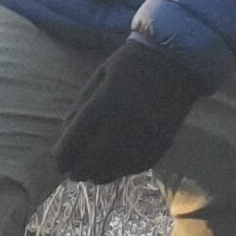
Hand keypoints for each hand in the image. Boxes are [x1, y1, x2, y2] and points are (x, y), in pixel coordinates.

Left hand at [51, 39, 208, 183]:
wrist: (177, 59)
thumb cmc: (131, 63)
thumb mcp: (100, 75)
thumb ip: (81, 104)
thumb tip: (65, 132)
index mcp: (105, 101)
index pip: (75, 139)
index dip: (63, 156)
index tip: (58, 163)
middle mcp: (124, 122)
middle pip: (94, 159)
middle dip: (79, 171)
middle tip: (72, 175)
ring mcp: (145, 135)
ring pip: (117, 167)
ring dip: (100, 175)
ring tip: (92, 176)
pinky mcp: (163, 142)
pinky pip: (139, 165)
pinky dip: (123, 171)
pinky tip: (115, 169)